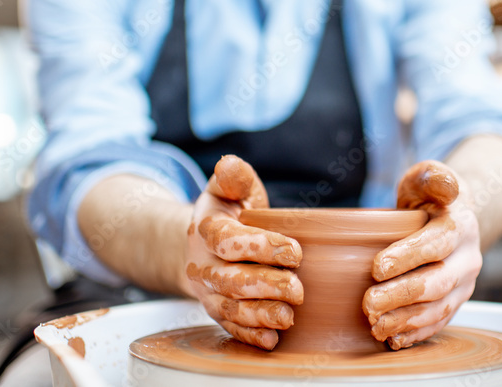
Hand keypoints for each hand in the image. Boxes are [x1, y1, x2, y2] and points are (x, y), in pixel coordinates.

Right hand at [182, 155, 303, 349]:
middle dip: (266, 285)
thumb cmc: (228, 213)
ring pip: (229, 308)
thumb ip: (233, 177)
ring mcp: (208, 292)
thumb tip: (229, 163)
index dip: (261, 247)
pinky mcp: (217, 312)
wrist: (203, 246)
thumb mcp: (229, 189)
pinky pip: (230, 327)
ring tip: (288, 315)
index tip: (295, 250)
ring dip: (260, 314)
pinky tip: (272, 338)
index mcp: (207, 230)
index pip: (228, 240)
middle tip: (298, 288)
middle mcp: (203, 264)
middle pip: (230, 280)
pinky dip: (250, 335)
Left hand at [362, 161, 482, 349]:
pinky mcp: (456, 302)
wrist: (452, 217)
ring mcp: (465, 284)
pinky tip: (392, 339)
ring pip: (439, 309)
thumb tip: (447, 185)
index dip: (408, 257)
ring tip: (375, 325)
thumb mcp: (427, 176)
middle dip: (401, 296)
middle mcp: (469, 258)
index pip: (437, 244)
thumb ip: (432, 176)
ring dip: (406, 321)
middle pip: (437, 283)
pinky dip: (416, 335)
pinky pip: (439, 323)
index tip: (376, 268)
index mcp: (462, 226)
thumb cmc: (429, 196)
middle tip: (368, 303)